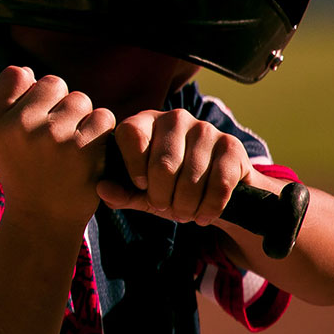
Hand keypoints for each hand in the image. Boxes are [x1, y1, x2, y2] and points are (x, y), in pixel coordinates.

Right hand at [0, 65, 116, 226]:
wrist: (43, 217)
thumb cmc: (22, 171)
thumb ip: (5, 100)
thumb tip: (29, 72)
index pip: (17, 74)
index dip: (30, 92)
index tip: (31, 116)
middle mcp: (20, 126)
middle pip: (53, 83)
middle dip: (58, 104)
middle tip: (52, 137)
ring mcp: (54, 136)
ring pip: (80, 99)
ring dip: (81, 119)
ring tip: (69, 147)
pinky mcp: (84, 148)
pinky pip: (102, 117)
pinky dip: (99, 132)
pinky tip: (87, 152)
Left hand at [100, 109, 250, 224]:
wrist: (215, 191)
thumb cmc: (169, 187)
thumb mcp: (141, 193)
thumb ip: (121, 192)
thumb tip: (101, 189)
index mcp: (145, 122)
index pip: (131, 134)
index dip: (133, 166)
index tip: (141, 186)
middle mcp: (174, 118)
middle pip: (163, 164)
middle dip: (163, 197)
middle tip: (166, 207)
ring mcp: (205, 129)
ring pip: (191, 178)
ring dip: (186, 206)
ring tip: (184, 212)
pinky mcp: (231, 146)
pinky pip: (218, 184)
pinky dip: (209, 208)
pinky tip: (203, 214)